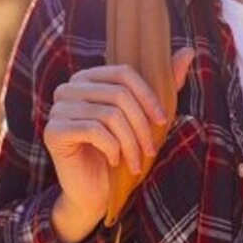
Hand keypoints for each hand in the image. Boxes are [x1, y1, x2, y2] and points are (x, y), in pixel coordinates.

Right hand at [45, 48, 194, 242]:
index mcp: (88, 77)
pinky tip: (115, 161)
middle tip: (151, 149)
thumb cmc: (121, 149)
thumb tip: (189, 51)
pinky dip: (112, 148)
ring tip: (136, 161)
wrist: (95, 191)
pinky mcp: (53, 131)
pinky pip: (93, 131)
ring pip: (108, 115)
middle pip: (118, 94)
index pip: (123, 73)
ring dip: (130, 142)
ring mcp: (57, 108)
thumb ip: (165, 83)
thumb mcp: (146, 114)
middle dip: (141, 125)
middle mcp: (69, 88)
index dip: (147, 95)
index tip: (163, 120)